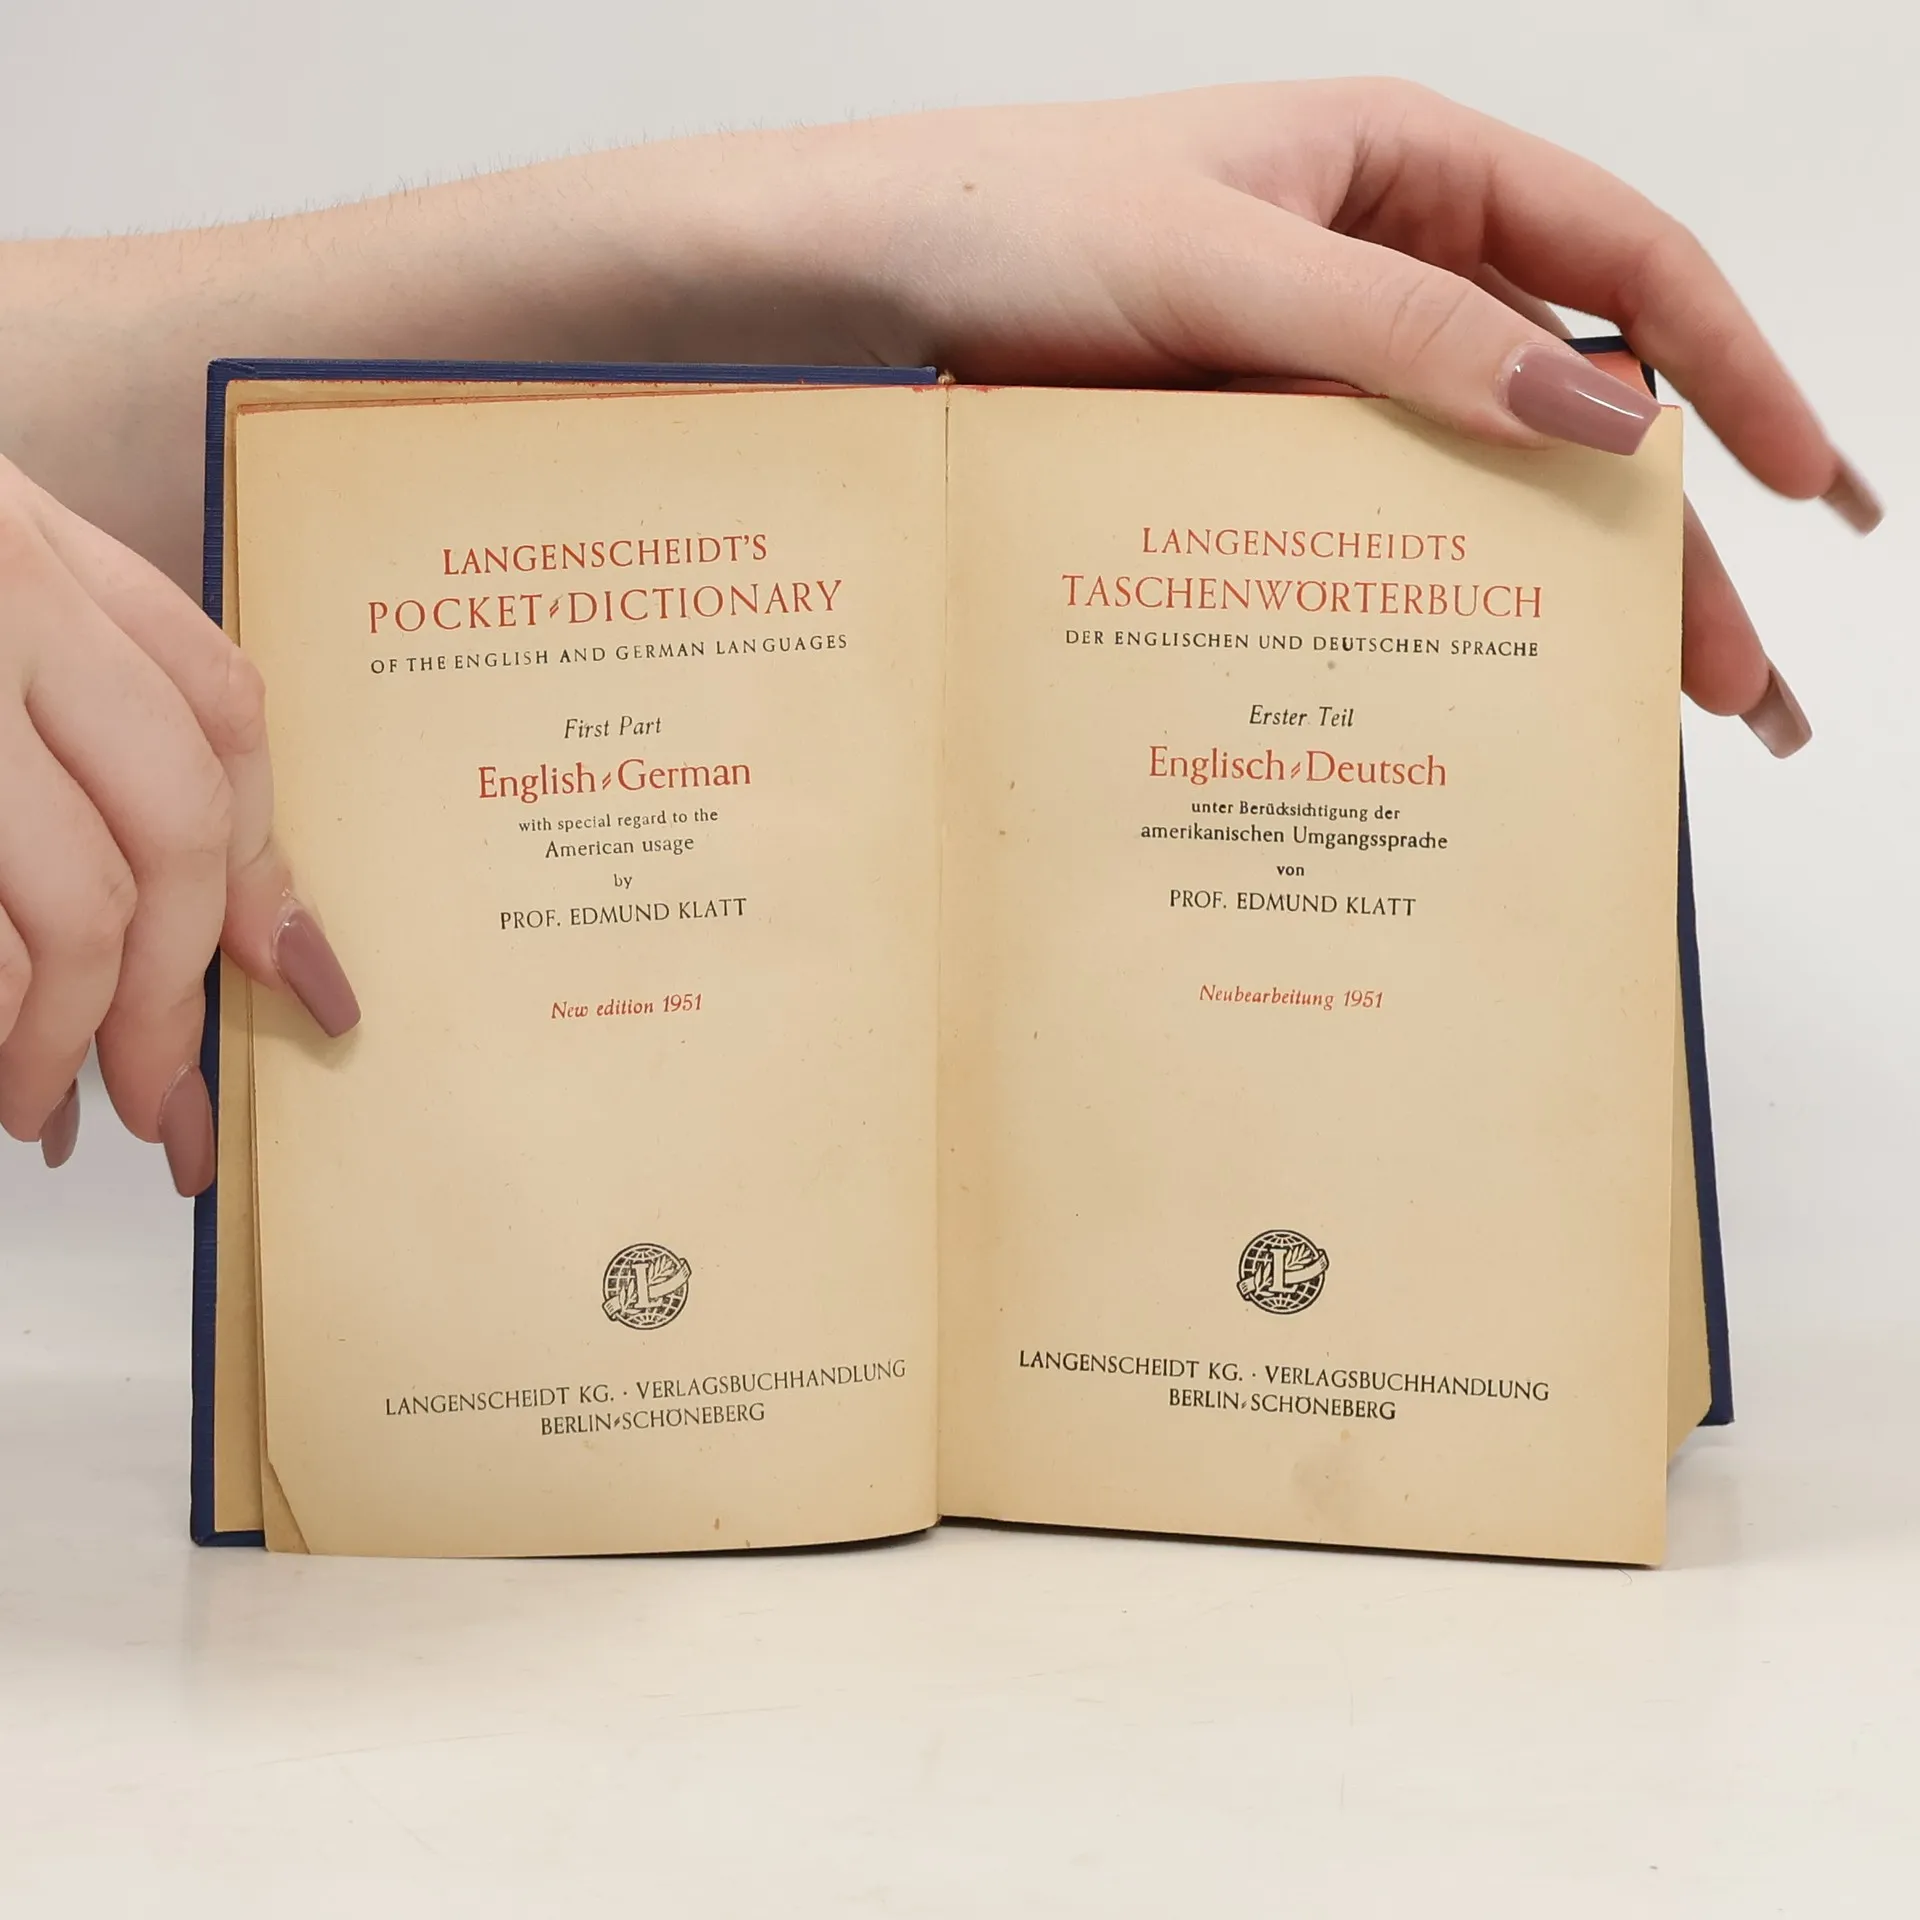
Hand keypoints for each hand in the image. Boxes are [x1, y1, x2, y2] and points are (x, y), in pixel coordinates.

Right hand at [0, 457, 356, 1191]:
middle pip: (172, 829)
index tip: (290, 977)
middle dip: (174, 992)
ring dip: (69, 1035)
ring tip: (39, 1104)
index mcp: (22, 539)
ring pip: (71, 905)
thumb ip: (77, 690)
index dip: (264, 860)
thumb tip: (224, 906)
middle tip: (164, 1103)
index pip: (220, 712)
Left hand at [816, 79, 1880, 749]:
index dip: (1734, 372)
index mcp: (1405, 173)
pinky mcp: (1248, 451)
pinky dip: (1427, 591)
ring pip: (1476, 480)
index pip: (1624, 260)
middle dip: (1662, 541)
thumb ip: (1407, 337)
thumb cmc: (1017, 224)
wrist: (857, 287)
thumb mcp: (1229, 265)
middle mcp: (1379, 271)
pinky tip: (1471, 674)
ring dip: (1554, 589)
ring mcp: (1315, 370)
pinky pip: (1369, 520)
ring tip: (1627, 716)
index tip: (1809, 487)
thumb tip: (1595, 409)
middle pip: (1566, 402)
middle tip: (1732, 683)